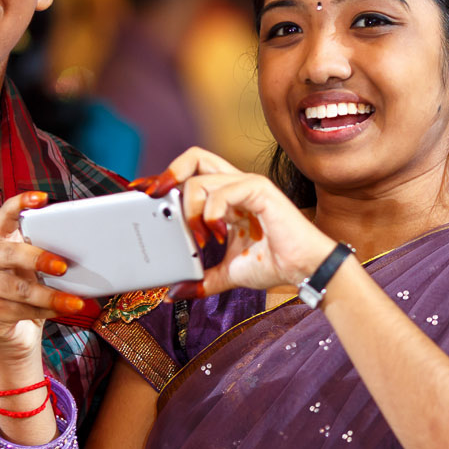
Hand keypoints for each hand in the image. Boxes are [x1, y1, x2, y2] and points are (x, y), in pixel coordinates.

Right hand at [0, 191, 90, 368]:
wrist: (14, 329)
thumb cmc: (30, 287)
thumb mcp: (37, 267)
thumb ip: (48, 252)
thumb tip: (86, 249)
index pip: (5, 214)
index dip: (20, 204)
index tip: (42, 199)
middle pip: (8, 253)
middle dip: (38, 259)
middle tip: (63, 267)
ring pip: (17, 288)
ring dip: (50, 296)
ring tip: (75, 301)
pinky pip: (19, 309)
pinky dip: (46, 310)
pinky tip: (62, 310)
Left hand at [131, 148, 335, 297]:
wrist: (305, 270)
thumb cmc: (275, 264)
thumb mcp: (228, 272)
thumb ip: (202, 279)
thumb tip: (175, 292)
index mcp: (228, 198)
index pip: (191, 174)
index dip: (165, 180)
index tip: (143, 195)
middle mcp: (236, 185)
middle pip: (195, 156)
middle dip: (169, 174)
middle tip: (155, 198)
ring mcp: (248, 185)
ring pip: (202, 178)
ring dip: (191, 209)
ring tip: (200, 237)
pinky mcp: (260, 190)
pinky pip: (223, 191)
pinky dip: (212, 212)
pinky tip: (217, 234)